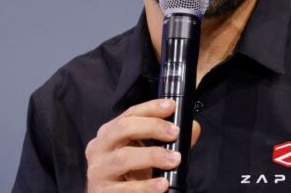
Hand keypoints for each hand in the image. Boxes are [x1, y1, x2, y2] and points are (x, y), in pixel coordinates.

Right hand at [85, 98, 200, 191]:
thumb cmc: (131, 174)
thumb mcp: (148, 153)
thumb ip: (169, 140)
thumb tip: (192, 127)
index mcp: (109, 133)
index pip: (130, 114)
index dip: (151, 107)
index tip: (171, 106)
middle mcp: (99, 148)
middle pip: (123, 128)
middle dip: (152, 127)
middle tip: (174, 132)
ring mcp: (98, 170)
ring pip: (123, 157)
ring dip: (152, 156)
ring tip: (174, 160)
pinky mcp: (102, 192)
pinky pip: (125, 189)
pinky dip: (146, 186)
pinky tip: (162, 184)